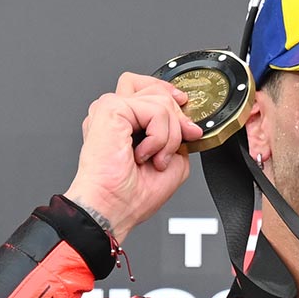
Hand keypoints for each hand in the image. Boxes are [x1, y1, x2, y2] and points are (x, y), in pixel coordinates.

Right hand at [62, 72, 204, 243]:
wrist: (113, 209)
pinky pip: (154, 108)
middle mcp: (116, 113)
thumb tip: (188, 122)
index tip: (187, 128)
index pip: (151, 89)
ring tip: (155, 157)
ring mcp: (112, 108)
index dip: (174, 101)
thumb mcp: (171, 160)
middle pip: (157, 88)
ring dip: (169, 134)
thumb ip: (177, 134)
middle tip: (171, 150)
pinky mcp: (110, 108)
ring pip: (159, 98)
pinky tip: (143, 155)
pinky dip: (159, 135)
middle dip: (177, 119)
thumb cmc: (131, 196)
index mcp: (125, 122)